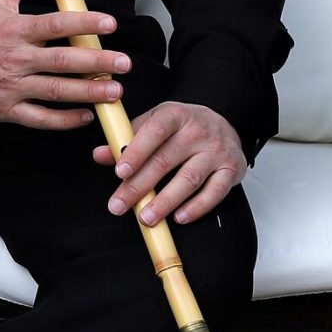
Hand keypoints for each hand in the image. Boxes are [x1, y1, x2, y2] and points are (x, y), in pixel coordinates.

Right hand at [0, 0, 130, 127]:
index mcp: (14, 29)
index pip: (56, 25)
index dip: (84, 24)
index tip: (110, 24)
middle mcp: (15, 59)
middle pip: (63, 62)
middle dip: (97, 63)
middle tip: (125, 63)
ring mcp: (10, 87)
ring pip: (56, 92)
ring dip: (88, 93)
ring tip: (115, 92)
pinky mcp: (5, 110)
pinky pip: (39, 118)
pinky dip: (63, 120)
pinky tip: (85, 116)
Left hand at [93, 101, 246, 227]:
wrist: (225, 121)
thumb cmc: (183, 125)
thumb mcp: (154, 122)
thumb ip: (127, 138)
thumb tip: (100, 155)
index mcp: (175, 115)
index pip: (154, 131)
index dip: (136, 152)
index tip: (119, 172)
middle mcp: (198, 131)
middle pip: (165, 161)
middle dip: (139, 186)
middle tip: (119, 205)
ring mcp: (216, 151)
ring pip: (188, 179)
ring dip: (165, 202)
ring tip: (146, 217)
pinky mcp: (231, 169)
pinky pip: (214, 192)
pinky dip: (196, 208)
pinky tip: (179, 217)